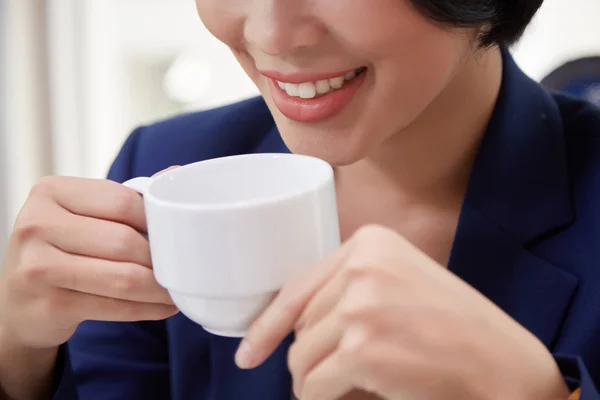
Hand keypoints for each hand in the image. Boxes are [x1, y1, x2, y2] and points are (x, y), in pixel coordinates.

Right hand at [0, 172, 177, 350]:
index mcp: (51, 192)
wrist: (20, 301)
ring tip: (177, 288)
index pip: (122, 201)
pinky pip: (115, 307)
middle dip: (160, 258)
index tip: (176, 233)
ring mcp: (38, 267)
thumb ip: (124, 198)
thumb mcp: (82, 215)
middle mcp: (37, 224)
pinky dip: (148, 308)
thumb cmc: (61, 249)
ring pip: (123, 278)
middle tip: (181, 265)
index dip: (156, 220)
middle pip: (124, 241)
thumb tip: (174, 172)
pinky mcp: (49, 305)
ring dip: (160, 287)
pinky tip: (163, 306)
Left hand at [237, 225, 569, 399]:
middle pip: (301, 324)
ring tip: (349, 385)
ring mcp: (362, 305)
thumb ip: (349, 288)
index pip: (298, 287)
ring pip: (302, 356)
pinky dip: (322, 399)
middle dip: (311, 356)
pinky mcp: (364, 348)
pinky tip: (351, 397)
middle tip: (342, 373)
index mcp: (371, 242)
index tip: (249, 351)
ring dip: (316, 381)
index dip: (268, 324)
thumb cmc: (453, 328)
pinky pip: (315, 385)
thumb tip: (288, 326)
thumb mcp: (399, 284)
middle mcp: (364, 266)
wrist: (503, 365)